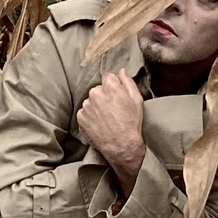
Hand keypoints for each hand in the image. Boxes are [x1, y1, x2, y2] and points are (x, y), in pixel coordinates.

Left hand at [77, 68, 145, 198]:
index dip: (114, 87)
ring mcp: (86, 105)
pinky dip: (90, 116)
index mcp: (110, 86)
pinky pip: (85, 112)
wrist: (122, 146)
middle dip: (104, 96)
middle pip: (98, 89)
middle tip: (113, 110)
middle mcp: (95, 93)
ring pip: (91, 101)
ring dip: (96, 106)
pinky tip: (100, 124)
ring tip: (106, 119)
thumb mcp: (137, 100)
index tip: (117, 96)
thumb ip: (128, 82)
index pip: (108, 77)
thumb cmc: (132, 123)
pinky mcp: (81, 117)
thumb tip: (121, 71)